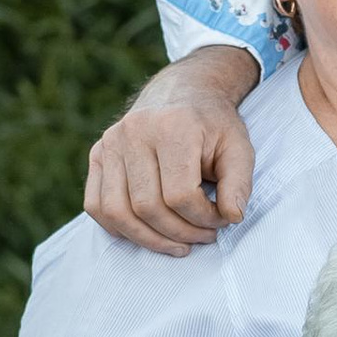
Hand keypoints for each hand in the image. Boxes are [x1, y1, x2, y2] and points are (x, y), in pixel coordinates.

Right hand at [84, 46, 261, 253]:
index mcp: (172, 128)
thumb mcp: (239, 148)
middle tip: (203, 236)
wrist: (183, 92)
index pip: (180, 195)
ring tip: (177, 244)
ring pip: (117, 211)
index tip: (221, 220)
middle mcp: (134, 132)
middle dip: (179, 233)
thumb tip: (232, 218)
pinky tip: (146, 233)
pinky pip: (96, 204)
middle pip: (147, 207)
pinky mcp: (97, 154)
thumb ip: (240, 184)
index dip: (203, 219)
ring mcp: (110, 143)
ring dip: (149, 239)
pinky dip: (118, 228)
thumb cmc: (213, 125)